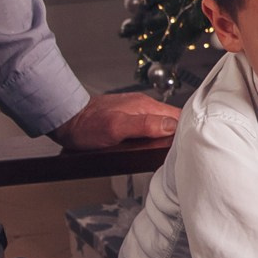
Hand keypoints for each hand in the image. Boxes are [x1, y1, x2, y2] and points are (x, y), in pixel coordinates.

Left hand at [53, 91, 178, 148]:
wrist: (64, 120)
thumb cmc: (85, 125)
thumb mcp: (116, 128)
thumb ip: (145, 125)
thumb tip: (171, 126)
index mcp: (145, 106)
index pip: (178, 116)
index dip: (187, 130)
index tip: (193, 144)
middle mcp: (143, 106)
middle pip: (172, 120)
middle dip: (181, 134)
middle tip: (187, 152)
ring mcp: (135, 111)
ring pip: (161, 123)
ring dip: (167, 136)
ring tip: (174, 151)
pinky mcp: (127, 117)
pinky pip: (149, 125)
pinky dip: (155, 135)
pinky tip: (154, 145)